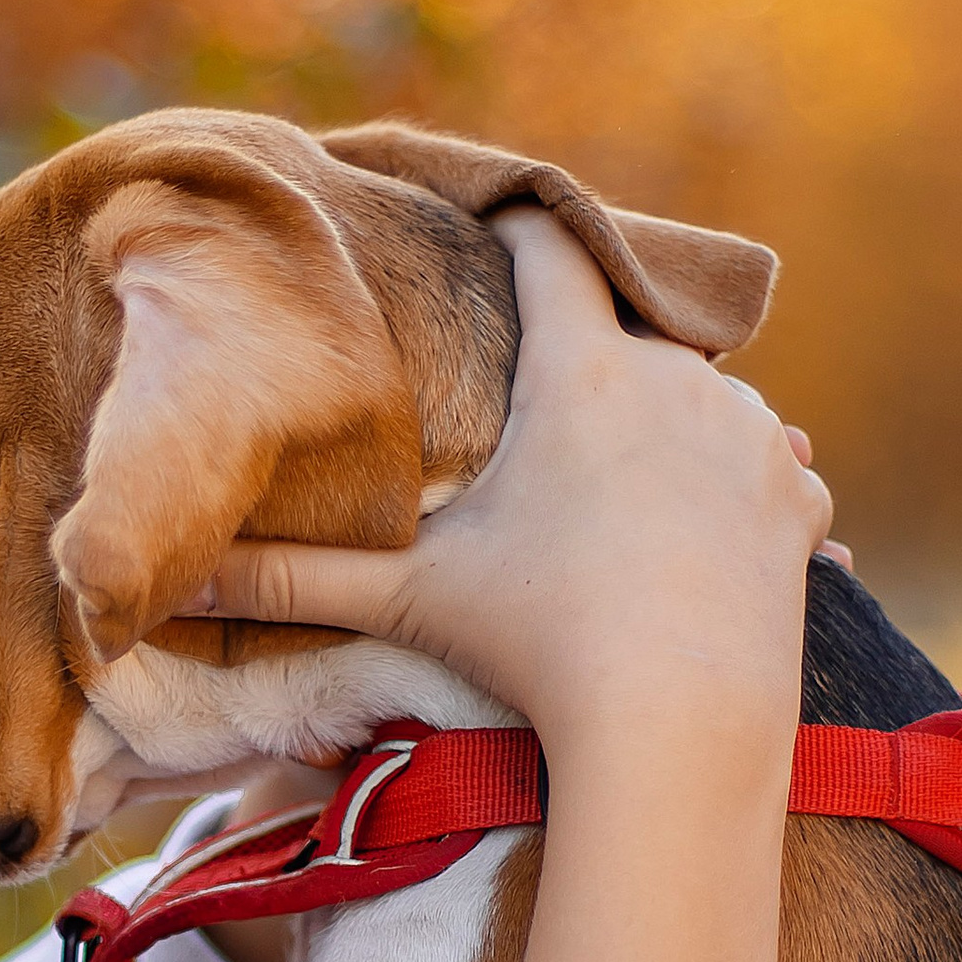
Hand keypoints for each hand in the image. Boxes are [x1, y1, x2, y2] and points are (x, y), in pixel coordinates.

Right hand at [194, 208, 830, 769]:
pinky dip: (730, 489)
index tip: (492, 231)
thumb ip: (289, 575)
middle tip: (539, 409)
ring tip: (614, 487)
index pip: (547, 244)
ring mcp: (751, 434)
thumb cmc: (535, 649)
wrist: (680, 733)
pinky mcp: (797, 498)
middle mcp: (679, 376)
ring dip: (663, 423)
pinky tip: (693, 536)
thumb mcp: (405, 599)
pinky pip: (764, 466)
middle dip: (585, 357)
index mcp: (580, 367)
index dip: (515, 228)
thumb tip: (164, 584)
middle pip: (624, 329)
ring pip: (700, 396)